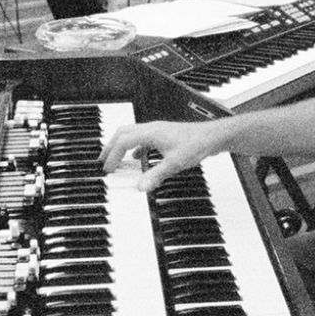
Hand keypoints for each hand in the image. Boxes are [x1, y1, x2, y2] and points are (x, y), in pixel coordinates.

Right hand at [99, 119, 227, 191]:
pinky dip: (134, 148)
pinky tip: (137, 158)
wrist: (213, 136)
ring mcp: (158, 130)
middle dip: (110, 147)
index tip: (108, 169)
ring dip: (121, 147)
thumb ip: (156, 176)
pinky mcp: (164, 135)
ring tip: (115, 160)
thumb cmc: (196, 144)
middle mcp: (152, 128)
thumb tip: (140, 187)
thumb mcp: (174, 163)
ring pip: (132, 135)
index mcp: (150, 132)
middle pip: (122, 133)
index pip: (123, 141)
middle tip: (102, 161)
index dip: (112, 156)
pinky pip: (142, 139)